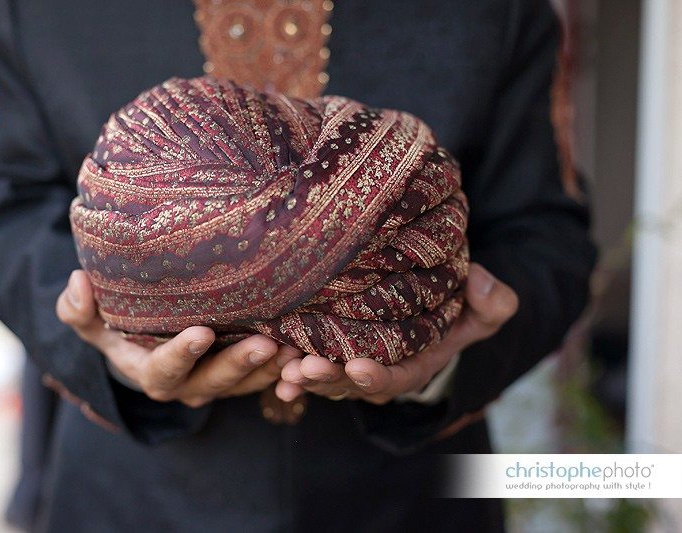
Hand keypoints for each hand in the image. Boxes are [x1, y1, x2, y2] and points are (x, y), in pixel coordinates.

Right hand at [56, 270, 298, 407]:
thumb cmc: (118, 325)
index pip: (165, 370)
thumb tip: (79, 282)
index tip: (201, 331)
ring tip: (293, 349)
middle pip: (213, 382)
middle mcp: (186, 386)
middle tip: (264, 344)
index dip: (182, 354)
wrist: (145, 341)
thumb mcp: (91, 320)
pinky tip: (303, 351)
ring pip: (244, 384)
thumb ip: (78, 309)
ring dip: (269, 369)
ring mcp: (216, 382)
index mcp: (150, 374)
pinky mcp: (239, 376)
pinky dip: (282, 369)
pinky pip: (263, 379)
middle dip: (238, 364)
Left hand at [275, 263, 518, 404]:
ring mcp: (348, 361)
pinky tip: (266, 359)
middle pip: (349, 382)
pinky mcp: (325, 346)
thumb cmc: (455, 306)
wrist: (429, 304)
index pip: (393, 377)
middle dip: (328, 378)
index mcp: (411, 365)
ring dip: (302, 375)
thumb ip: (491, 302)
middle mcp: (376, 370)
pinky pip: (303, 359)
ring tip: (283, 369)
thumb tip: (481, 281)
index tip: (361, 368)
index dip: (377, 377)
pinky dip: (285, 363)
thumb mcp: (483, 308)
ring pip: (322, 374)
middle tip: (307, 369)